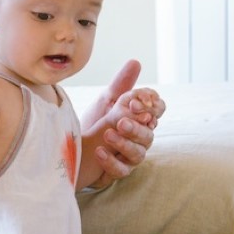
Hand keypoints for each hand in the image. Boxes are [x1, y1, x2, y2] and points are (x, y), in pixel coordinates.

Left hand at [80, 60, 165, 187]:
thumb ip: (122, 85)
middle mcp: (140, 138)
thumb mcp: (107, 100)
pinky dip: (111, 161)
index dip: (150, 107)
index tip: (134, 103)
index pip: (157, 111)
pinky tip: (99, 152)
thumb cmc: (97, 122)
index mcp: (141, 119)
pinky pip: (121, 170)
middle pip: (149, 134)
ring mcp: (130, 156)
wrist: (75, 147)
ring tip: (107, 134)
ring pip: (138, 153)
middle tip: (120, 121)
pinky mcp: (118, 171)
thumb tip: (136, 62)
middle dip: (135, 127)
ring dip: (123, 143)